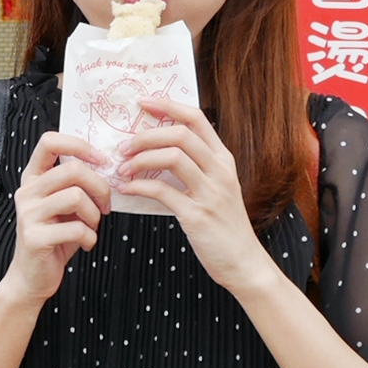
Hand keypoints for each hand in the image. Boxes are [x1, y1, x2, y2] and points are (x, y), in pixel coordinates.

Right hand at [0, 131, 112, 305]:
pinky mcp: (35, 237)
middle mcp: (27, 191)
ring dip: (95, 214)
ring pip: (76, 196)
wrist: (33, 276)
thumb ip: (76, 184)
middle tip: (105, 205)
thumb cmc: (55, 238)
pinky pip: (76, 228)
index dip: (79, 145)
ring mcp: (28, 214)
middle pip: (72, 169)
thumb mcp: (65, 206)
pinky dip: (90, 237)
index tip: (100, 160)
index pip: (49, 142)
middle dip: (100, 187)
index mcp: (33, 178)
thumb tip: (107, 167)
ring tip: (92, 227)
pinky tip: (86, 244)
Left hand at [115, 99, 273, 293]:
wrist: (244, 263)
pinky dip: (139, 187)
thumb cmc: (224, 226)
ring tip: (122, 169)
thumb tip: (155, 151)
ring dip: (140, 159)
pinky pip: (163, 192)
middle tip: (123, 147)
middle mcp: (220, 171)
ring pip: (172, 157)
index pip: (196, 118)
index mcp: (224, 159)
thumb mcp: (218, 188)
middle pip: (180, 134)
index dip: (167, 106)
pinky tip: (126, 189)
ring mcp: (211, 193)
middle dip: (146, 136)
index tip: (142, 103)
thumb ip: (196, 167)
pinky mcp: (198, 216)